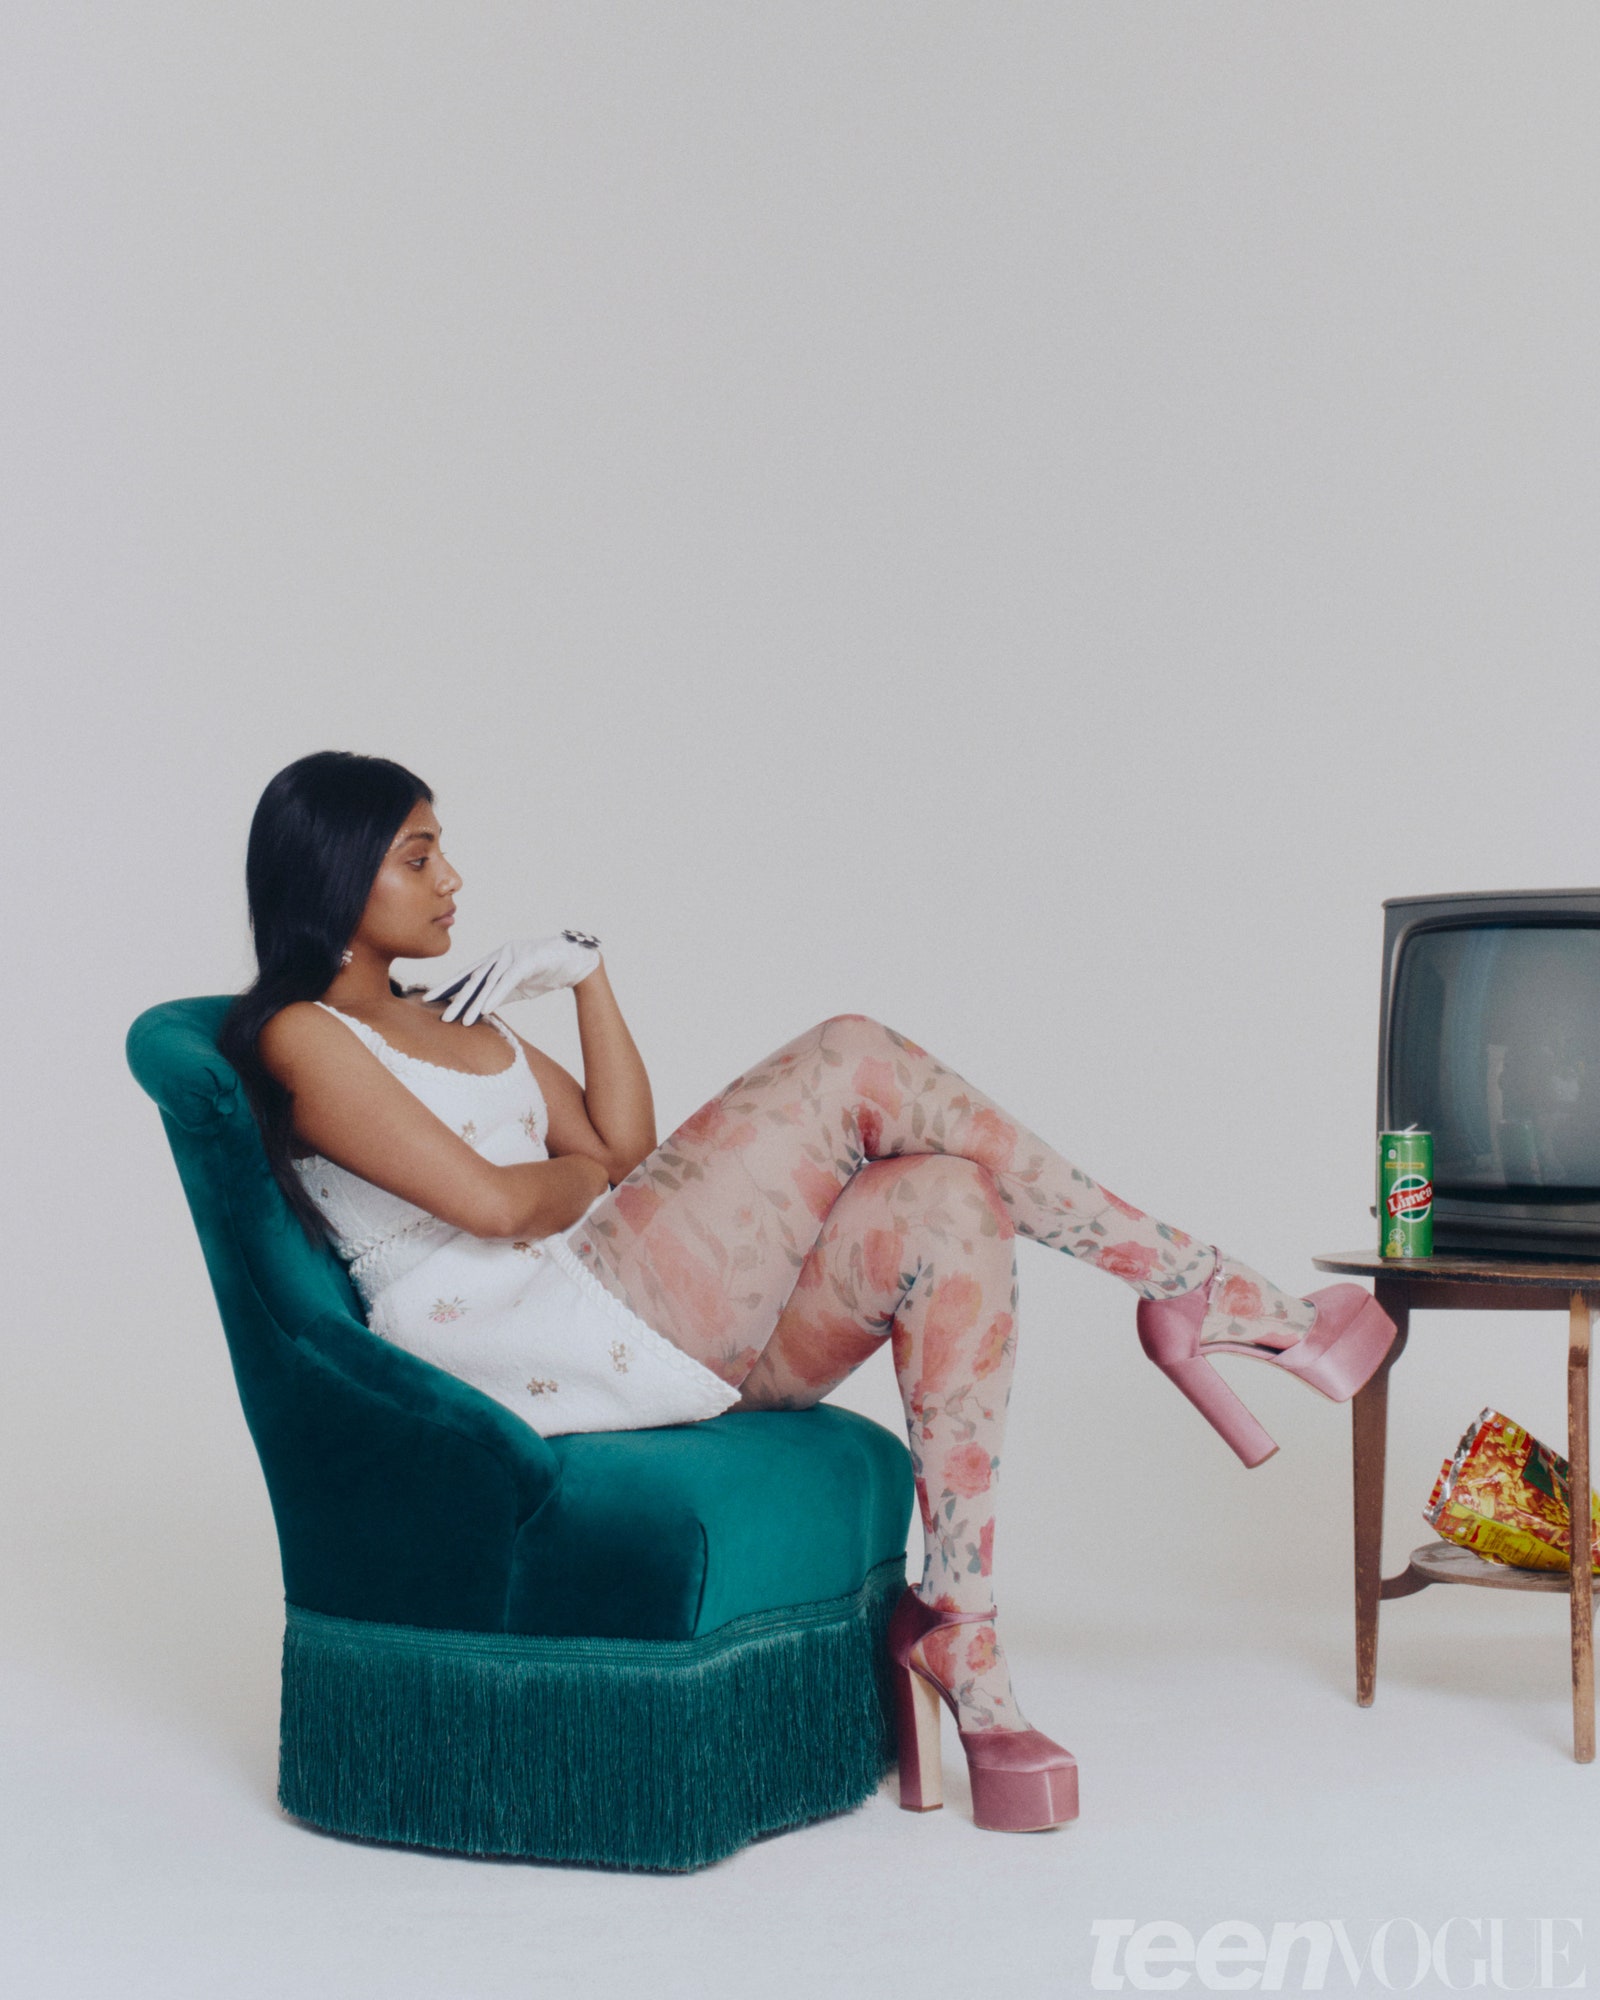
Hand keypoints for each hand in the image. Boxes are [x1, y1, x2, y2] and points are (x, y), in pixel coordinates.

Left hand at [423, 929, 601, 1024]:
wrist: (578, 961)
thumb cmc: (548, 971)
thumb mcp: (520, 986)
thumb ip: (500, 993)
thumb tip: (482, 1007)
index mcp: (497, 958)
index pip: (468, 973)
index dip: (448, 986)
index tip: (429, 999)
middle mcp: (501, 954)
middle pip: (473, 978)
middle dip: (454, 997)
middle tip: (440, 1015)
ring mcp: (514, 955)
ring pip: (488, 981)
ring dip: (473, 1002)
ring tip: (460, 1020)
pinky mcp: (529, 960)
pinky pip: (508, 980)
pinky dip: (496, 995)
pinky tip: (484, 1009)